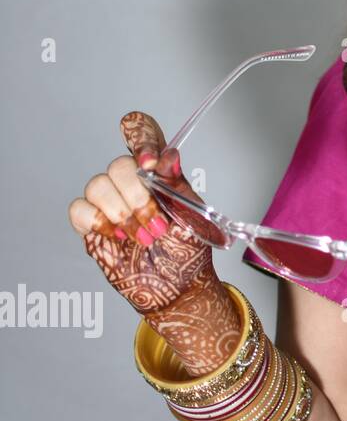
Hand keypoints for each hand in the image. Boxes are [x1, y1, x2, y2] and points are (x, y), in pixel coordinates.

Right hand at [68, 111, 217, 315]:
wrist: (178, 287)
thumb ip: (177, 186)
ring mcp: (111, 202)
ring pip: (97, 184)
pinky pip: (79, 209)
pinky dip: (98, 222)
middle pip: (118, 164)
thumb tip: (168, 157)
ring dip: (123, 214)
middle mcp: (132, 182)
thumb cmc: (188, 250)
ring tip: (144, 236)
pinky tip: (119, 237)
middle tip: (157, 223)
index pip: (143, 133)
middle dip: (138, 196)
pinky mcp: (93, 225)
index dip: (140, 137)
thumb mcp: (193, 216)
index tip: (149, 162)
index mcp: (160, 172)